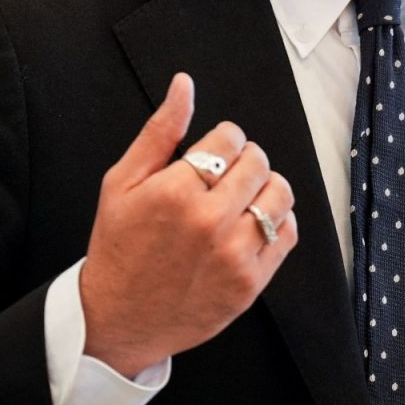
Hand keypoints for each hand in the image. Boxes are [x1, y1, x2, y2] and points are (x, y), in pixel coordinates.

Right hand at [79, 74, 297, 378]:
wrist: (118, 319)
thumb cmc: (118, 247)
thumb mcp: (123, 182)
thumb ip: (159, 131)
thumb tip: (184, 85)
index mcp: (176, 192)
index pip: (230, 137)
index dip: (222, 140)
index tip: (211, 154)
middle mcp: (209, 222)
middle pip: (258, 162)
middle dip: (243, 160)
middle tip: (224, 176)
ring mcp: (234, 255)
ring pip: (280, 195)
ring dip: (265, 187)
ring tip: (242, 197)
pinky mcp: (250, 283)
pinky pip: (286, 234)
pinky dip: (277, 222)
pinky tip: (252, 224)